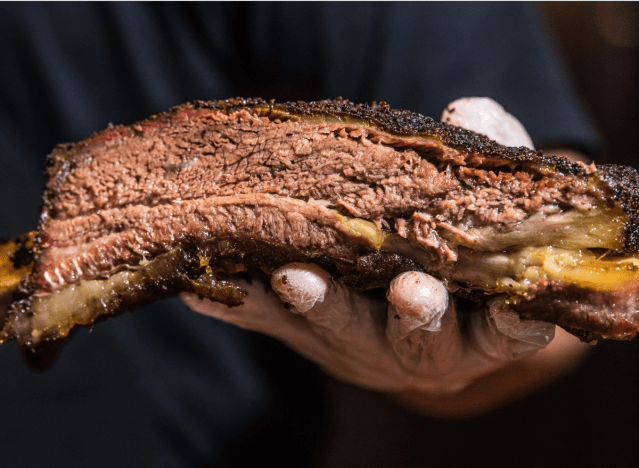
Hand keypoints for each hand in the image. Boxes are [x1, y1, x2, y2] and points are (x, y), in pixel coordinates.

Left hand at [181, 98, 590, 415]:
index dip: (515, 323)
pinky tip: (205, 288)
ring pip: (341, 335)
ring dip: (319, 308)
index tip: (513, 309)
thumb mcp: (484, 200)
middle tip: (412, 291)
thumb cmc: (457, 245)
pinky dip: (241, 306)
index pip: (510, 329)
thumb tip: (467, 111)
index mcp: (483, 325)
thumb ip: (491, 155)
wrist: (413, 302)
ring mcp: (363, 348)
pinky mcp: (308, 337)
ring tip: (292, 279)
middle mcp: (425, 348)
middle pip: (423, 338)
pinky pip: (271, 324)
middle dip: (418, 315)